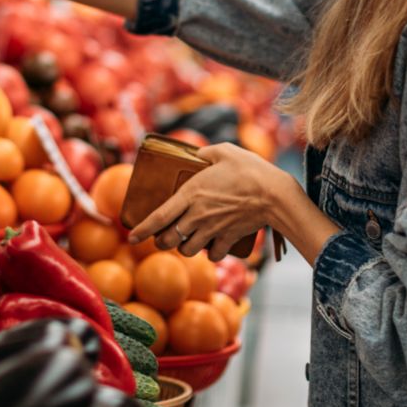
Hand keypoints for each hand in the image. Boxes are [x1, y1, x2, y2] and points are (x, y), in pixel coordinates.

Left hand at [128, 143, 294, 261]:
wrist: (274, 194)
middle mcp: (197, 215)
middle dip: (162, 240)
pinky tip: (212, 244)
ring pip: (187, 250)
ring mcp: (212, 230)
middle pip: (168, 239)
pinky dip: (210, 252)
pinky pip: (213, 254)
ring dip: (184, 246)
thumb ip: (206, 153)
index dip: (142, 229)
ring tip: (188, 238)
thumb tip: (197, 154)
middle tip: (163, 235)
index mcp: (190, 194)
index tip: (131, 236)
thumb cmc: (249, 169)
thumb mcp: (224, 151)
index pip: (158, 218)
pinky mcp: (228, 239)